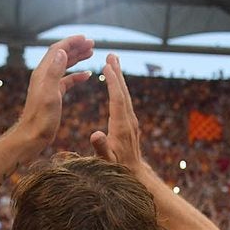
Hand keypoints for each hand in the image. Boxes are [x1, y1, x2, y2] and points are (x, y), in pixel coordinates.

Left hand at [15, 35, 93, 147]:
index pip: (57, 50)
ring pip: (64, 65)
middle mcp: (44, 76)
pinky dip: (76, 75)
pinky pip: (66, 79)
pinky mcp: (53, 95)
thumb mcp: (50, 94)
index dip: (71, 42)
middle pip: (61, 55)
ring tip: (91, 53)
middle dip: (76, 47)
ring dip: (77, 58)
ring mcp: (48, 85)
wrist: (32, 136)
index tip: (86, 38)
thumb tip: (62, 51)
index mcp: (43, 73)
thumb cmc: (41, 119)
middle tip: (92, 44)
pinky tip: (87, 76)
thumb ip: (55, 72)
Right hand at [91, 54, 142, 169]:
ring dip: (119, 78)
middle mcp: (128, 121)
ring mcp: (131, 122)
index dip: (112, 82)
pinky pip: (125, 101)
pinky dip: (120, 88)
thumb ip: (100, 148)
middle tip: (112, 55)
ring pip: (125, 95)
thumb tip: (95, 134)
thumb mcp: (105, 161)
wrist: (134, 175)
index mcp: (121, 127)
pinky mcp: (130, 123)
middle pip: (123, 92)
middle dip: (117, 73)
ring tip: (113, 61)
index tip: (106, 66)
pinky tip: (116, 83)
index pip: (117, 99)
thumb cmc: (117, 169)